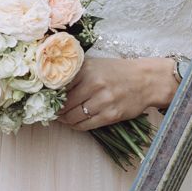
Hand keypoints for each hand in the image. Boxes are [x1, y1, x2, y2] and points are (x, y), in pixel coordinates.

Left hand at [58, 57, 174, 130]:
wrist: (145, 80)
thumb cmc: (117, 71)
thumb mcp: (95, 65)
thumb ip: (76, 73)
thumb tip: (52, 87)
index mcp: (87, 69)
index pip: (60, 86)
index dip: (50, 95)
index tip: (46, 99)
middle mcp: (94, 84)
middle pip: (65, 103)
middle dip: (56, 110)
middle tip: (52, 112)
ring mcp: (103, 101)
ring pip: (74, 117)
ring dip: (65, 120)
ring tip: (62, 118)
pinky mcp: (111, 115)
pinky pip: (86, 125)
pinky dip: (77, 126)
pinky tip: (74, 123)